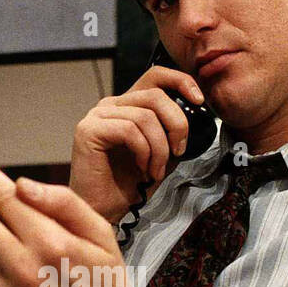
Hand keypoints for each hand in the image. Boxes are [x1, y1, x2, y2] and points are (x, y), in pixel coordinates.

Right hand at [69, 63, 207, 221]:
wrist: (105, 211)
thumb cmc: (129, 185)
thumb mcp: (161, 152)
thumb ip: (171, 130)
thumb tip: (195, 111)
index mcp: (127, 105)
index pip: (156, 76)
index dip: (181, 82)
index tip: (199, 102)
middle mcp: (110, 105)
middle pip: (155, 95)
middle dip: (177, 124)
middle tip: (179, 151)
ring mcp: (97, 116)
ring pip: (145, 116)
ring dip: (159, 148)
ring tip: (156, 170)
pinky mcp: (88, 130)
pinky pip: (128, 130)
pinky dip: (144, 152)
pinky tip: (142, 169)